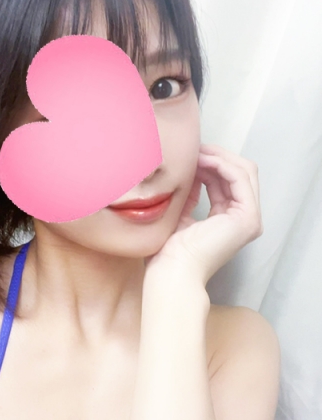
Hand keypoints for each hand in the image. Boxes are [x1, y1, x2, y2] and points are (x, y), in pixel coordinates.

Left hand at [144, 144, 262, 285]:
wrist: (171, 272)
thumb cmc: (169, 252)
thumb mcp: (179, 214)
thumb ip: (189, 195)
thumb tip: (189, 173)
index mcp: (229, 221)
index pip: (227, 181)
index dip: (210, 163)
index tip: (188, 155)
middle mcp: (244, 220)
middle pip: (240, 172)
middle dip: (217, 156)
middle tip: (194, 148)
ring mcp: (249, 219)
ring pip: (244, 171)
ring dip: (219, 157)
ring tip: (196, 152)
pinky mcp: (248, 218)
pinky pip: (240, 178)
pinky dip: (221, 164)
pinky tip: (201, 161)